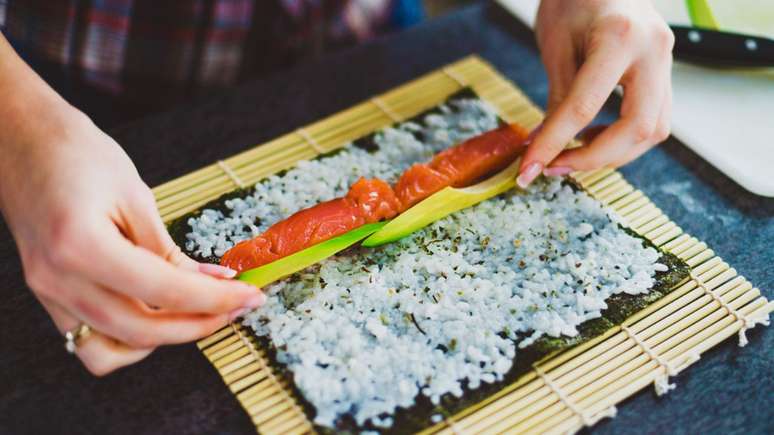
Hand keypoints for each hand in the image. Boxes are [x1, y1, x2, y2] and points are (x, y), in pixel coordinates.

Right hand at [0, 67, 263, 375]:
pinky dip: (128, 339)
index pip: (164, 292)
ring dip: (164, 339)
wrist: (18, 140)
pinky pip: (89, 341)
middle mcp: (58, 279)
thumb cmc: (76, 153)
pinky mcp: (47, 296)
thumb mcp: (135, 194)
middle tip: (237, 306)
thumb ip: (170, 249)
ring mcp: (47, 293)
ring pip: (112, 349)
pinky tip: (156, 315)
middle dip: (201, 324)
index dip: (216, 300)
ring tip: (199, 313)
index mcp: (81, 246)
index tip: (251, 296)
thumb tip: (215, 283)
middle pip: (142, 331)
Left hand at [518, 0, 673, 186]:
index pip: (585, 106)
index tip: (529, 169)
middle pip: (637, 127)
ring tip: (570, 153)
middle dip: (594, 158)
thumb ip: (558, 97)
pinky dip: (624, 139)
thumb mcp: (555, 43)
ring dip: (612, 154)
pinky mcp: (666, 73)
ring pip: (653, 130)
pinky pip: (654, 120)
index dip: (554, 143)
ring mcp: (667, 62)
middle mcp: (653, 51)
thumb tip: (546, 146)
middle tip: (554, 167)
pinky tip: (593, 138)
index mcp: (619, 36)